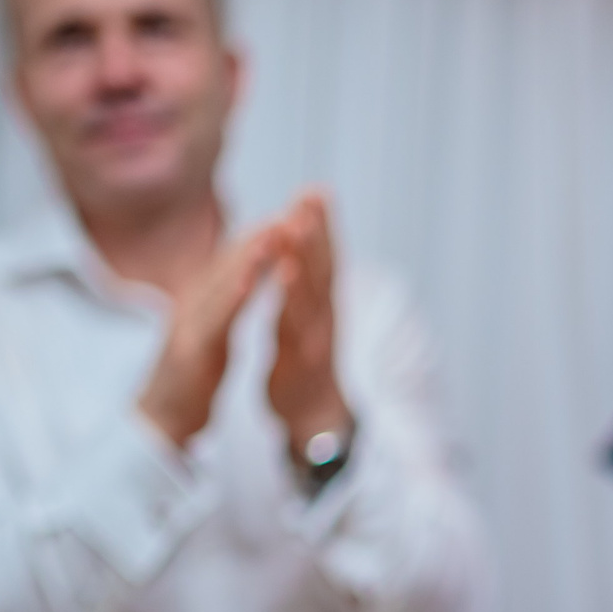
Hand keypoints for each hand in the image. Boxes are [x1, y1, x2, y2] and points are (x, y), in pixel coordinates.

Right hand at [136, 225, 283, 447]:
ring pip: (219, 285)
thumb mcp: (210, 340)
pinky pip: (212, 322)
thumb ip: (220, 310)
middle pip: (226, 265)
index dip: (257, 240)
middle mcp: (192, 309)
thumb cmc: (188, 383)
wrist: (160, 424)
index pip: (231, 266)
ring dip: (247, 257)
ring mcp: (188, 328)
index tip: (286, 216)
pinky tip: (247, 282)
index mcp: (202, 308)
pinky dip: (230, 300)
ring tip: (273, 231)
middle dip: (258, 237)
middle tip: (287, 209)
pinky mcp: (189, 353)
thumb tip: (236, 282)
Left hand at [266, 190, 351, 447]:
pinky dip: (294, 292)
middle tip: (314, 191)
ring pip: (314, 288)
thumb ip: (299, 294)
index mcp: (319, 307)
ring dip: (309, 251)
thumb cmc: (305, 372)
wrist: (313, 421)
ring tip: (300, 218)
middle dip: (319, 227)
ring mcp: (318, 336)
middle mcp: (324, 317)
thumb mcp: (300, 328)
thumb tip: (296, 260)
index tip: (315, 191)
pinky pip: (297, 319)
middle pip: (323, 265)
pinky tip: (288, 268)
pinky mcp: (305, 356)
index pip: (321, 259)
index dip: (320, 225)